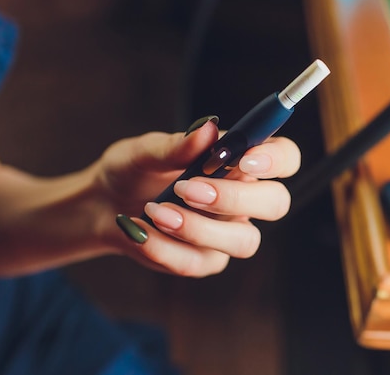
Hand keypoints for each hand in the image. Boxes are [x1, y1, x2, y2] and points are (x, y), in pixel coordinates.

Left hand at [96, 117, 300, 276]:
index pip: (285, 158)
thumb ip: (177, 144)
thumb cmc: (133, 169)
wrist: (103, 205)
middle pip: (276, 203)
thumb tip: (207, 127)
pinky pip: (199, 262)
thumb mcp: (145, 151)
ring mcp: (229, 232)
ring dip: (201, 228)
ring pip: (245, 241)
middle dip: (237, 198)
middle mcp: (244, 198)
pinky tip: (140, 230)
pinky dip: (165, 247)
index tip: (245, 159)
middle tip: (188, 189)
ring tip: (156, 211)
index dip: (277, 159)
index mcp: (241, 161)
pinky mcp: (206, 260)